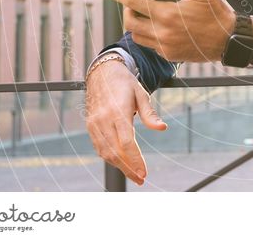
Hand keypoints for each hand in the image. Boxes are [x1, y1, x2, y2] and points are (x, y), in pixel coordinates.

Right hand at [85, 59, 166, 185]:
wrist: (102, 73)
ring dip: (119, 166)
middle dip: (128, 169)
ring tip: (133, 174)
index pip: (126, 143)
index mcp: (118, 112)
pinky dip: (110, 157)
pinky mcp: (90, 126)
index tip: (144, 172)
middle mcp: (104, 120)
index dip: (135, 160)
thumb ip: (149, 114)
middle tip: (141, 179)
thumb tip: (162, 128)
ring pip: (106, 152)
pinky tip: (121, 162)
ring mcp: (95, 124)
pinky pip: (99, 147)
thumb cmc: (125, 84)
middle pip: (115, 152)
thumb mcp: (141, 94)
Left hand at [104, 0, 235, 62]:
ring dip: (136, 25)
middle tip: (133, 4)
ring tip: (144, 16)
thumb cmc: (216, 13)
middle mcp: (162, 32)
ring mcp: (164, 46)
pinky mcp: (169, 55)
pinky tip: (158, 27)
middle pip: (130, 22)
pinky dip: (148, 35)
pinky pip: (150, 45)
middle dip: (127, 11)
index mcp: (168, 14)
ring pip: (136, 36)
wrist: (228, 41)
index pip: (135, 2)